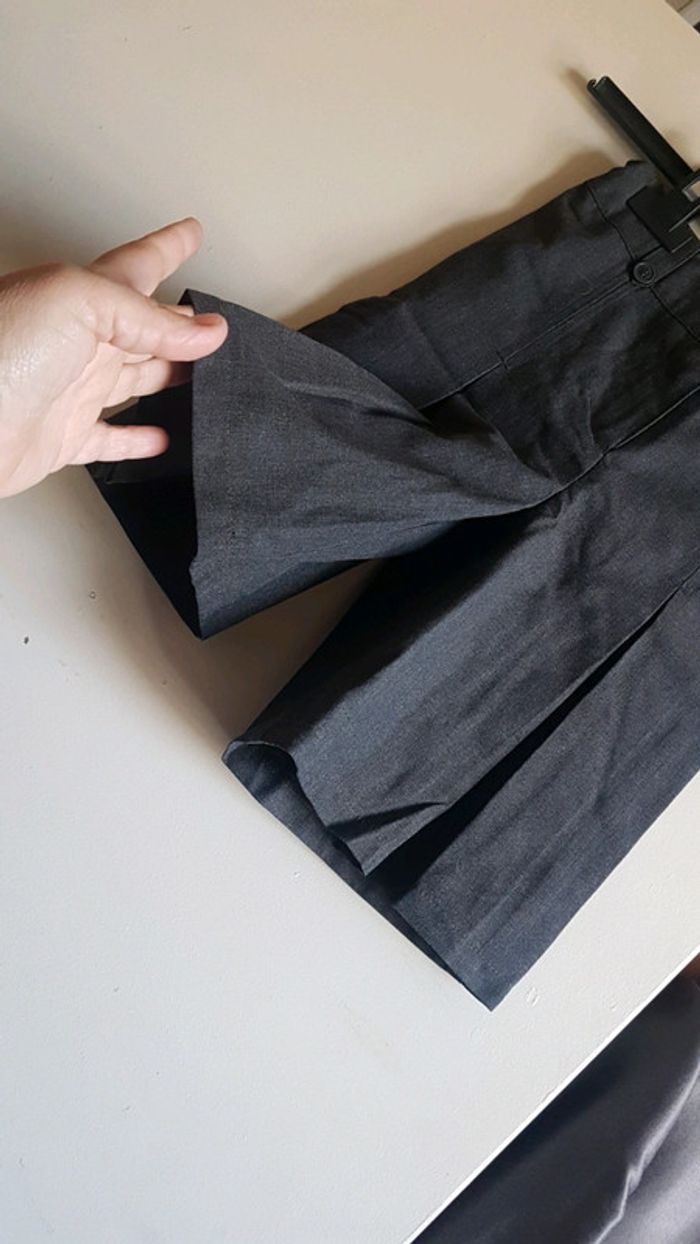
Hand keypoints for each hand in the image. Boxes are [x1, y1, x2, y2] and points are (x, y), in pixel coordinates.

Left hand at [0, 218, 227, 497]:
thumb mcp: (77, 304)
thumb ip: (145, 315)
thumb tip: (206, 331)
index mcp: (80, 296)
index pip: (137, 264)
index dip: (168, 247)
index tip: (192, 231)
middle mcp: (77, 341)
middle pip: (143, 327)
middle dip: (181, 321)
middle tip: (214, 320)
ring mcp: (70, 390)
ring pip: (136, 379)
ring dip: (171, 375)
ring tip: (205, 375)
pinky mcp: (63, 439)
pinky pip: (111, 439)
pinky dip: (140, 438)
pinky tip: (162, 437)